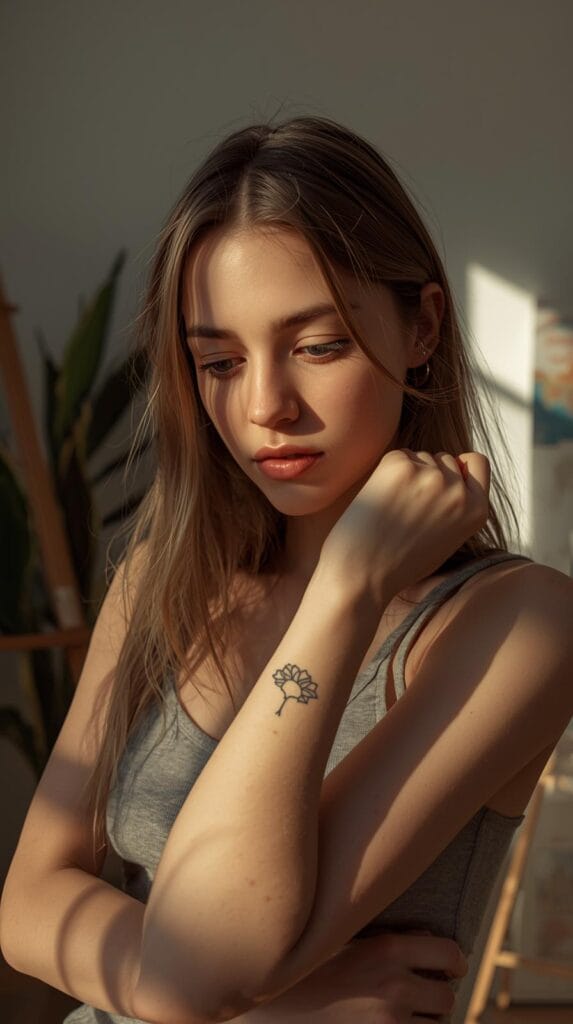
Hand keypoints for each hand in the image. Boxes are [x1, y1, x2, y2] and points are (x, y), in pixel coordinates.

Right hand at [237, 929, 467, 1021]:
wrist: (272, 1004)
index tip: (450, 967)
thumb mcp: (346, 937)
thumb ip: (387, 937)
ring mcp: (388, 1022)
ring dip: (426, 1021)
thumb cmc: (306, 964)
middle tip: (423, 995)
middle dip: (438, 996)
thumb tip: (426, 936)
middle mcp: (394, 986)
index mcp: (388, 949)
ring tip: (405, 1013)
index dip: (455, 962)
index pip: (450, 954)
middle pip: (448, 997)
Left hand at [319, 449, 490, 600]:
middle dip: (430, 473)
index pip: (478, 462)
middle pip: (446, 459)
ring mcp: (431, 476)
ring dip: (409, 473)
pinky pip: (399, 455)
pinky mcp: (400, 466)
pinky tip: (381, 499)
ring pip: (422, 457)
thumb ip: (458, 506)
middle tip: (408, 506)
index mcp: (476, 511)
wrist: (362, 573)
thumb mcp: (448, 538)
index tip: (444, 478)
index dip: (459, 467)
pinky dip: (388, 471)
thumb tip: (453, 468)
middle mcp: (458, 492)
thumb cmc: (400, 561)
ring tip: (394, 508)